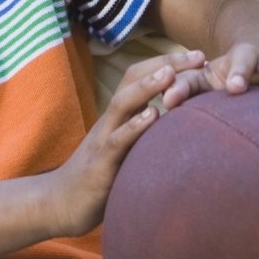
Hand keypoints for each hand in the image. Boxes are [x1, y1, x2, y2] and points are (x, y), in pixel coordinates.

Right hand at [44, 50, 203, 235]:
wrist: (60, 203)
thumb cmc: (98, 176)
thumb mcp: (123, 148)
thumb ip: (142, 133)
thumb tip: (174, 122)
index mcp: (117, 115)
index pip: (139, 76)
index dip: (167, 62)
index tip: (198, 56)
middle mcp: (110, 120)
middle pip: (133, 79)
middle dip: (165, 64)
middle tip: (197, 55)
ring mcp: (103, 139)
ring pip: (123, 103)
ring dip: (147, 86)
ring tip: (170, 73)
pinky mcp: (101, 163)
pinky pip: (117, 140)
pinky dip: (135, 126)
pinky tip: (153, 116)